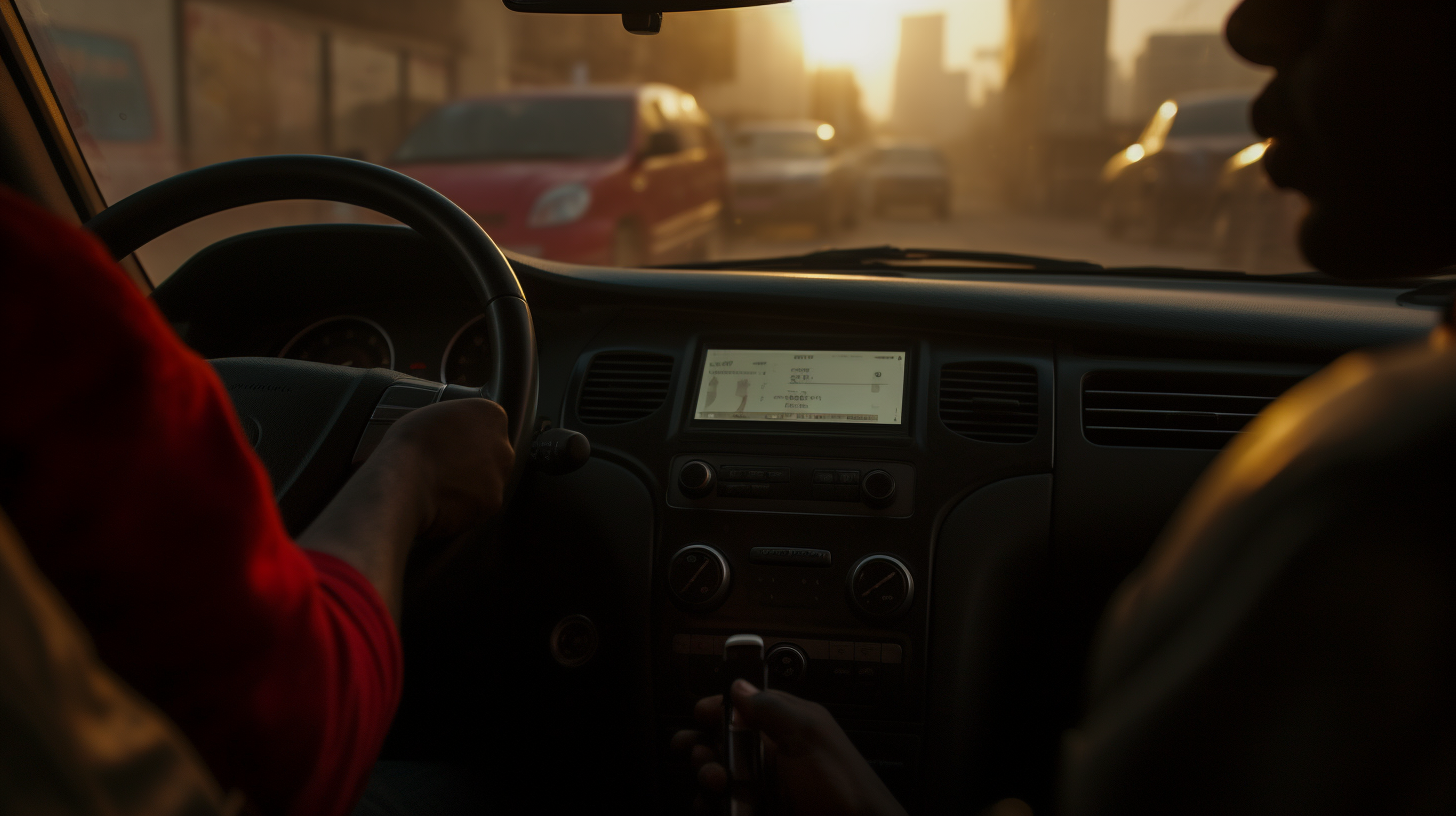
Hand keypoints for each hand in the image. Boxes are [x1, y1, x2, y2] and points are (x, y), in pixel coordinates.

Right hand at [370, 397, 513, 540]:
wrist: (404, 483)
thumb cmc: (410, 445)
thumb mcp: (436, 415)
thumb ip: (457, 423)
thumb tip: (456, 434)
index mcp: (492, 415)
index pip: (489, 426)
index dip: (467, 438)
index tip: (451, 444)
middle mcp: (503, 446)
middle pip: (493, 456)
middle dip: (473, 463)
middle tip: (443, 467)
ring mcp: (500, 478)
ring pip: (487, 483)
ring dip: (468, 487)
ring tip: (438, 486)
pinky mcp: (492, 505)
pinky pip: (478, 506)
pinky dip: (463, 507)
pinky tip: (441, 502)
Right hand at [671, 680, 906, 815]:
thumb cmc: (841, 784)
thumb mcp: (809, 734)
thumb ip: (772, 707)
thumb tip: (738, 685)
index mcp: (786, 726)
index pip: (743, 707)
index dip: (719, 708)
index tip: (700, 714)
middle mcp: (771, 753)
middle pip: (722, 742)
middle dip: (703, 745)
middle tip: (702, 755)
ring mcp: (763, 786)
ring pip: (718, 774)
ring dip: (706, 775)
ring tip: (715, 783)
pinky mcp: (758, 810)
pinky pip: (723, 805)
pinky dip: (711, 805)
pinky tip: (711, 805)